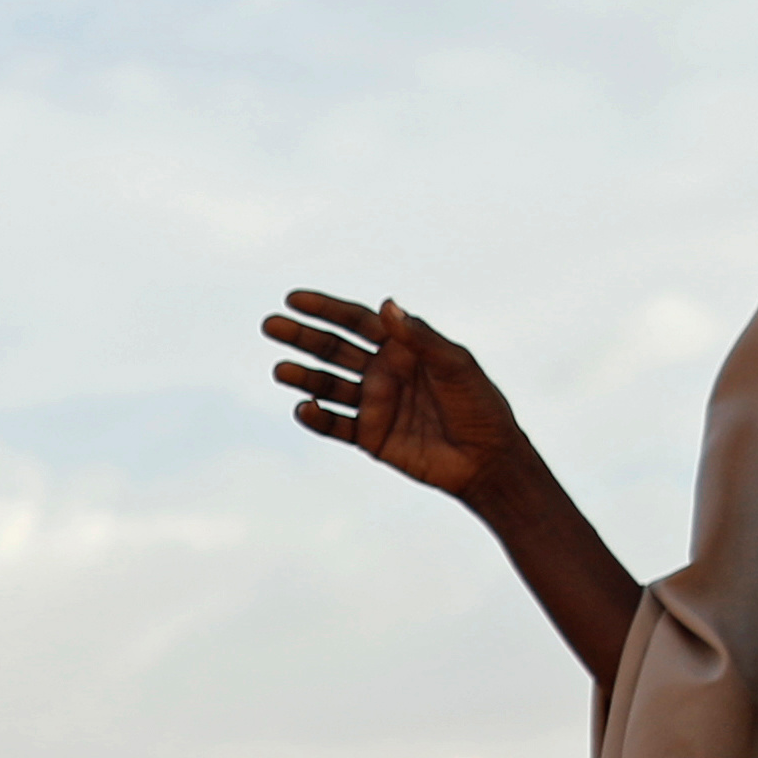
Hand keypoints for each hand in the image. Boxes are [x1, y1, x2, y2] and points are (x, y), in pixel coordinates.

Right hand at [263, 290, 533, 510]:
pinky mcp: (370, 437)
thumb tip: (385, 304)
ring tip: (280, 370)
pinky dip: (316, 418)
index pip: (355, 321)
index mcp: (402, 347)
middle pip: (333, 349)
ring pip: (328, 385)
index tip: (294, 299)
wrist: (487, 458)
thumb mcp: (454, 363)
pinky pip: (335, 425)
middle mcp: (383, 372)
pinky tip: (303, 407)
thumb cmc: (480, 405)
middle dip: (301, 337)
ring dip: (303, 376)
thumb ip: (419, 336)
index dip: (324, 309)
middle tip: (270, 325)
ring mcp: (374, 404)